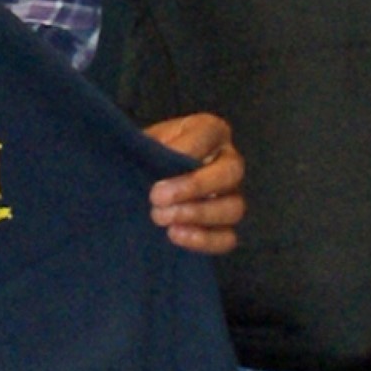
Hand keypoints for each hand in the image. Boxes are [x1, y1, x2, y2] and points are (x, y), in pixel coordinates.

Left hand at [140, 113, 244, 254]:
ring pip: (234, 208)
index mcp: (209, 131)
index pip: (210, 134)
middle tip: (156, 196)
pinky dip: (203, 240)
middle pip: (231, 172)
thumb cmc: (142, 155)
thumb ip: (149, 146)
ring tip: (161, 217)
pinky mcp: (224, 226)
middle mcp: (228, 160)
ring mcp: (231, 195)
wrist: (136, 182)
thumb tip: (153, 157)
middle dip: (193, 186)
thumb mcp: (143, 142)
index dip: (186, 149)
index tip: (156, 159)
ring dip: (197, 215)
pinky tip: (174, 234)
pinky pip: (227, 238)